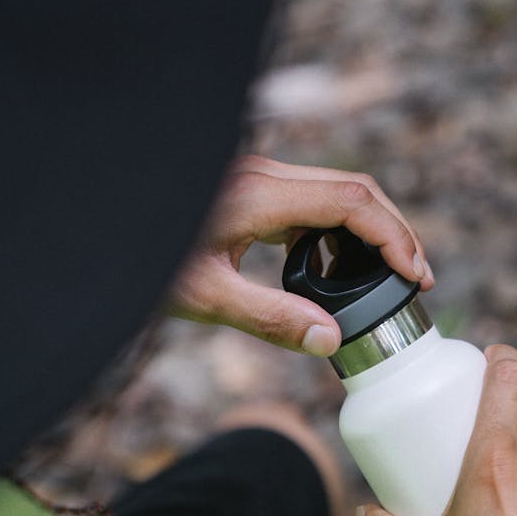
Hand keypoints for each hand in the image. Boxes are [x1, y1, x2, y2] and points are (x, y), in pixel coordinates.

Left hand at [169, 155, 433, 353]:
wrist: (100, 225)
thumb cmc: (143, 258)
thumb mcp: (205, 297)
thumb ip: (271, 318)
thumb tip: (330, 340)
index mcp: (258, 194)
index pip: (351, 201)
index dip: (393, 235)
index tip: (416, 274)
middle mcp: (263, 174)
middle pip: (353, 188)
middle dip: (392, 230)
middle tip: (415, 278)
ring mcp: (256, 176)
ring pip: (334, 190)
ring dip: (367, 229)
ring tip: (383, 278)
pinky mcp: (249, 187)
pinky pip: (310, 201)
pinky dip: (336, 230)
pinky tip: (333, 268)